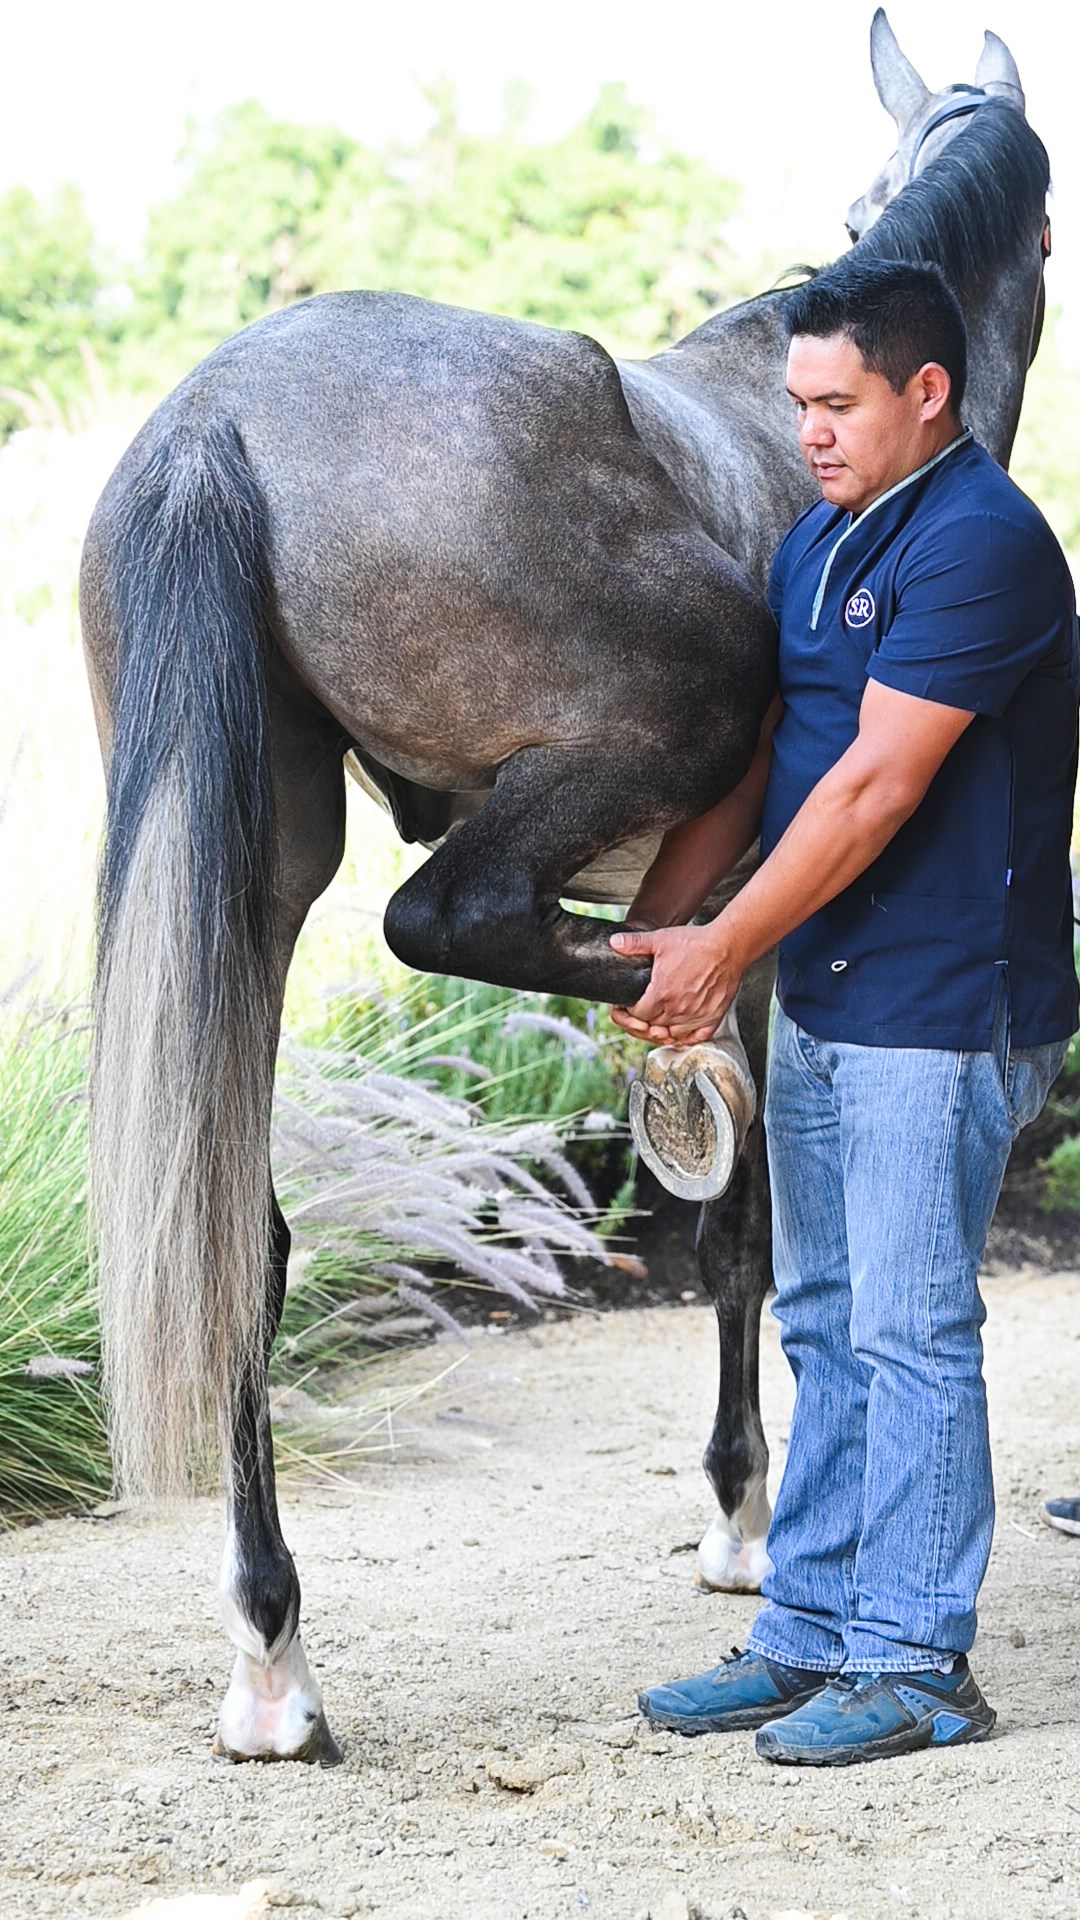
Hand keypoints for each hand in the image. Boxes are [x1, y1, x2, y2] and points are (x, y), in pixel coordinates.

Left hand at [608, 922, 743, 1045]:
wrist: (727, 946)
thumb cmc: (695, 943)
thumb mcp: (660, 940)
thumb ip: (634, 944)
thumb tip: (613, 943)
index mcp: (661, 995)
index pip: (638, 1015)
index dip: (631, 1010)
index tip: (632, 1003)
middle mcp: (677, 1010)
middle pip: (653, 1027)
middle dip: (645, 1020)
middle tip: (644, 1010)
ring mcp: (696, 1016)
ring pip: (672, 1034)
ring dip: (664, 1029)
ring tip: (661, 1017)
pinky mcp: (712, 1018)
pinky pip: (695, 1037)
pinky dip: (686, 1036)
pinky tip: (681, 1028)